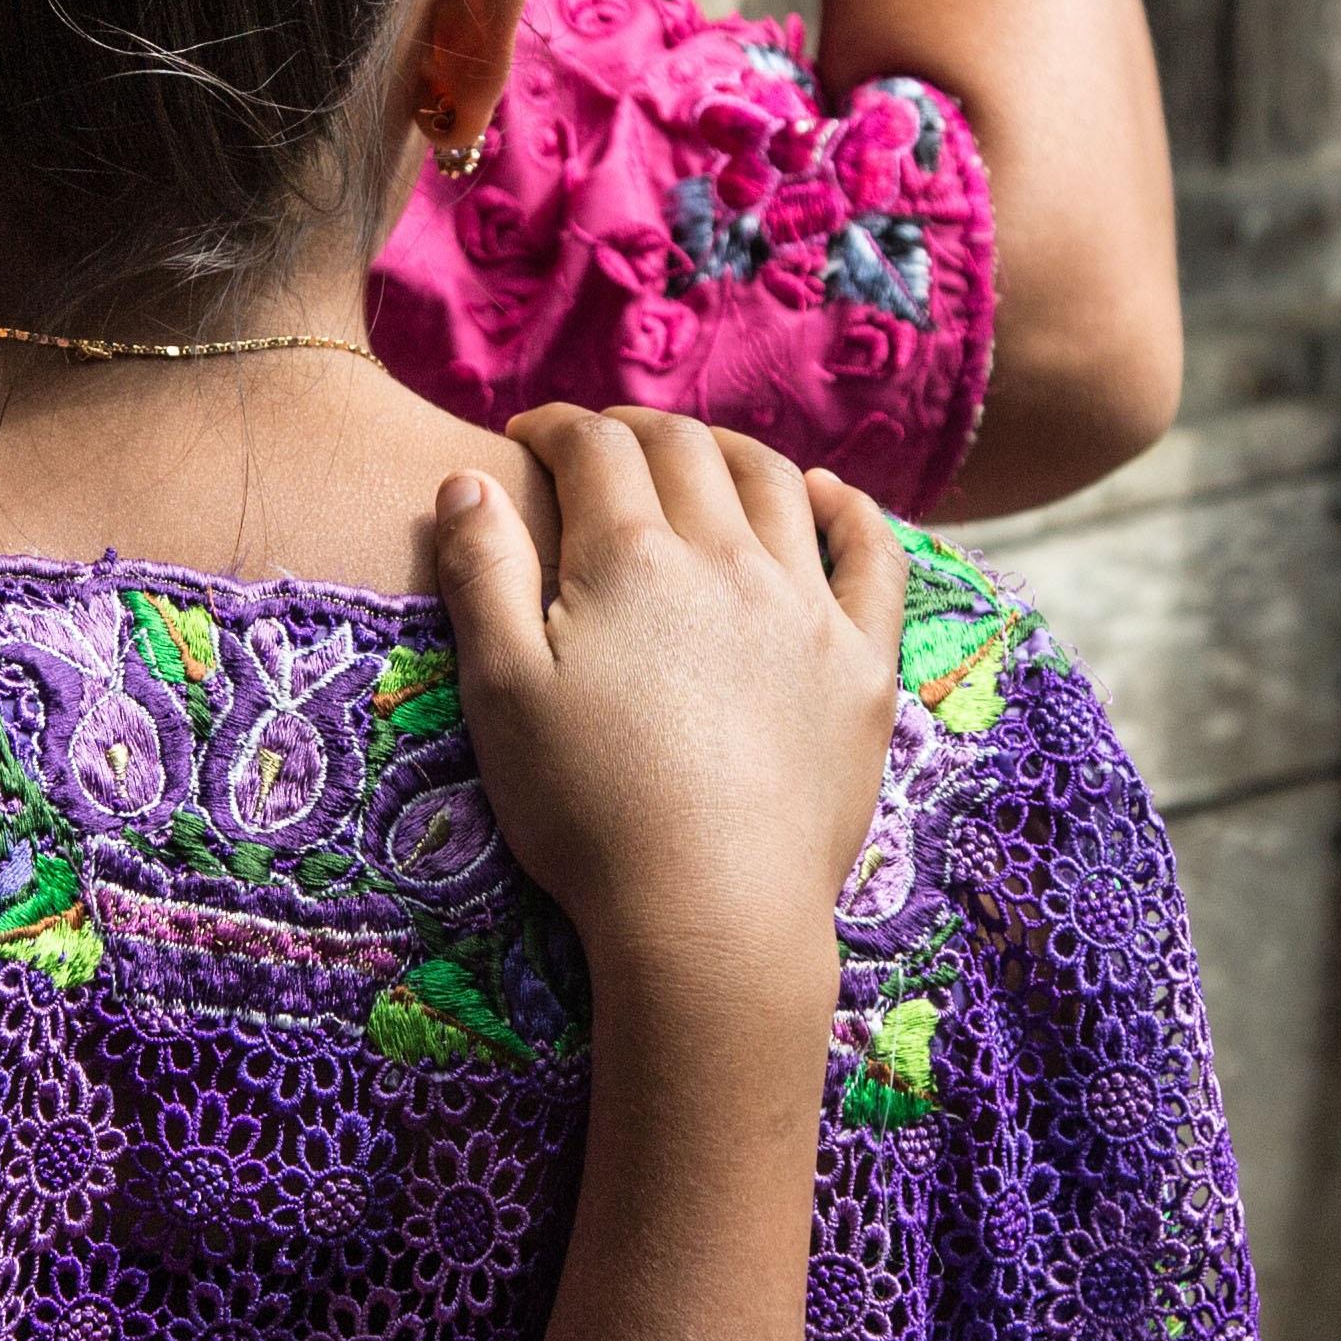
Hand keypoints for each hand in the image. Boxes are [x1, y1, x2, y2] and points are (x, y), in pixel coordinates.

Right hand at [433, 407, 904, 1017]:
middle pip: (686, 450)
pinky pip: (871, 557)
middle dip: (635, 428)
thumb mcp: (501, 694)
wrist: (711, 913)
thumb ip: (482, 575)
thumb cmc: (589, 812)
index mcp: (630, 560)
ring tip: (699, 456)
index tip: (527, 437)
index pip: (594, 448)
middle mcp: (726, 560)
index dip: (555, 427)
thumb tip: (469, 480)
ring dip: (730, 451)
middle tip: (602, 443)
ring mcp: (805, 608)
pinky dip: (848, 510)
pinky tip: (827, 497)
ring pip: (776, 484)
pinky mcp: (862, 664)